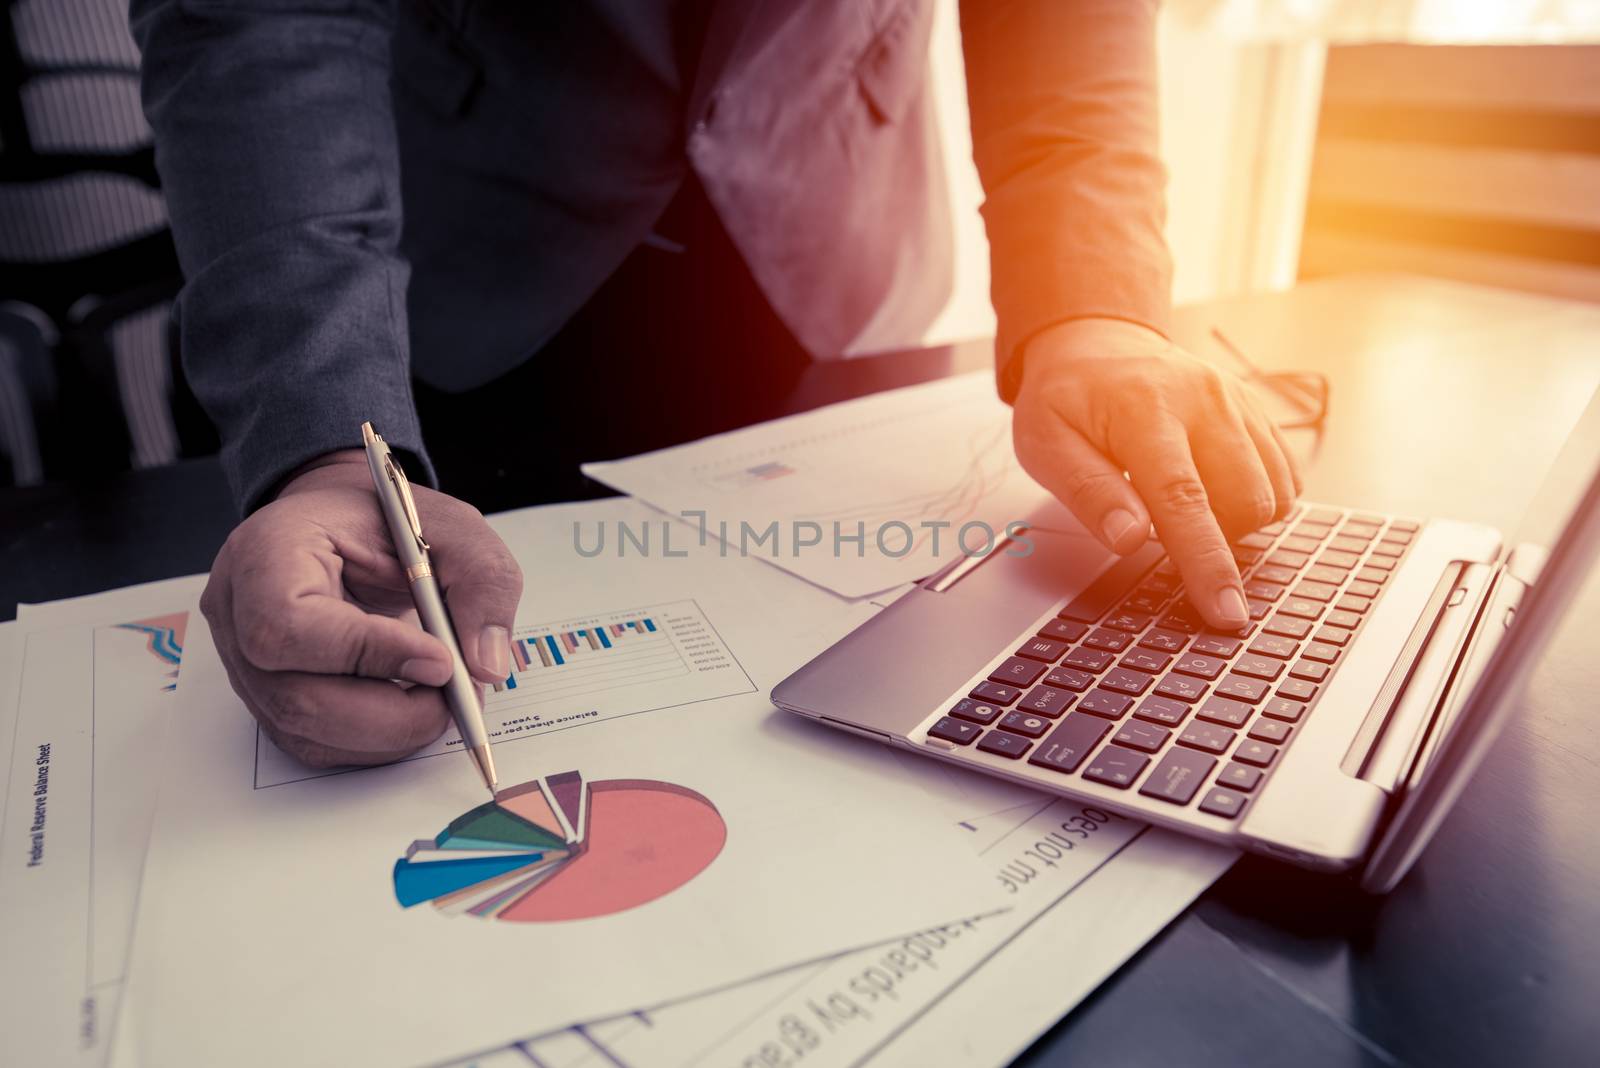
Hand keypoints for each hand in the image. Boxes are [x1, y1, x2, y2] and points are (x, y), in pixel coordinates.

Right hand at [200, 451, 523, 767]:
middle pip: (297, 699)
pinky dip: (378, 740)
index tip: (439, 659)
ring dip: (392, 732)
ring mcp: (245, 665)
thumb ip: (480, 580)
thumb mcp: (450, 525)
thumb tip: (485, 665)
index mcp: (266, 553)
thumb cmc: (384, 521)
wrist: (344, 528)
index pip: (289, 625)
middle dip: (393, 713)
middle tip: (456, 694)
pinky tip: (413, 707)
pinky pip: (318, 744)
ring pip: (309, 733)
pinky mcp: (269, 701)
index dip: (368, 653)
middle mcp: (238, 615)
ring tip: (443, 696)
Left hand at [1012, 318, 1300, 630]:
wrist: (1098, 342)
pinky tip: (1213, 491)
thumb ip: (1088, 493)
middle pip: (1246, 500)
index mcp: (1145, 409)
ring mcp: (1238, 402)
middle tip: (1162, 526)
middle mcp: (1205, 400)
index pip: (1185, 499)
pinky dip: (1259, 500)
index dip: (1207, 562)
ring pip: (1276, 492)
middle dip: (1217, 540)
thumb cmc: (1066, 399)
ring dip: (1238, 522)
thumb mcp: (1045, 445)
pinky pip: (1286, 475)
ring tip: (1184, 505)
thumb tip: (1130, 540)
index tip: (1225, 612)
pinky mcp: (1257, 411)